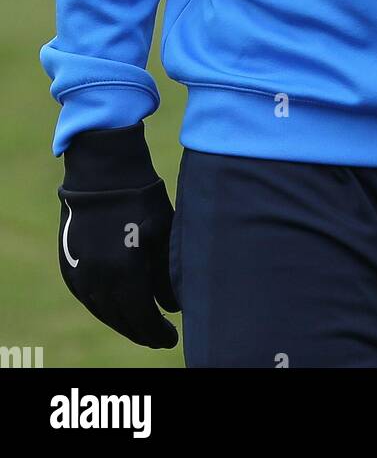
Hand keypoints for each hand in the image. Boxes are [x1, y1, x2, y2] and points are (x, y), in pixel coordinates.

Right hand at [57, 121, 178, 347]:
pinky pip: (88, 298)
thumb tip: (173, 307)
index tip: (172, 338)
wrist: (102, 172)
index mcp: (124, 272)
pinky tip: (119, 309)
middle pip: (122, 320)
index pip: (142, 318)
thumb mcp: (163, 234)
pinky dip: (105, 308)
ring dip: (123, 322)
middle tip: (160, 337)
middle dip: (143, 332)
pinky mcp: (69, 266)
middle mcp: (97, 279)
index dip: (158, 333)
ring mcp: (79, 274)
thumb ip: (167, 276)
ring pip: (103, 312)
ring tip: (142, 326)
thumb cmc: (141, 198)